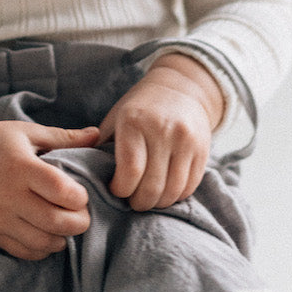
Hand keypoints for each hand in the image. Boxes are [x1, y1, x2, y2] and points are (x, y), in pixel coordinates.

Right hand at [0, 112, 98, 259]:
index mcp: (20, 166)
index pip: (61, 191)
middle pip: (56, 222)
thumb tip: (98, 135)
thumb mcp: (27, 132)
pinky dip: (42, 249)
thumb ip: (64, 138)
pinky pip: (23, 252)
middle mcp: (9, 195)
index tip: (80, 192)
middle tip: (81, 213)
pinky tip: (46, 235)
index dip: (79, 196)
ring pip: (42, 242)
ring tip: (64, 224)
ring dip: (62, 238)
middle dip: (79, 222)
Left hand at [98, 54, 223, 211]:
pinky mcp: (203, 150)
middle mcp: (162, 130)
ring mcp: (186, 140)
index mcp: (134, 121)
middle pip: (152, 186)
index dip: (121, 189)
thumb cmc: (140, 108)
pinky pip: (189, 186)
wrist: (182, 88)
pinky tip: (164, 192)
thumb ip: (102, 146)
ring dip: (157, 203)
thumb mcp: (117, 118)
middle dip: (138, 202)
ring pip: (172, 191)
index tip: (116, 190)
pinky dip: (175, 196)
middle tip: (131, 201)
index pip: (130, 170)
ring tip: (147, 199)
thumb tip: (89, 176)